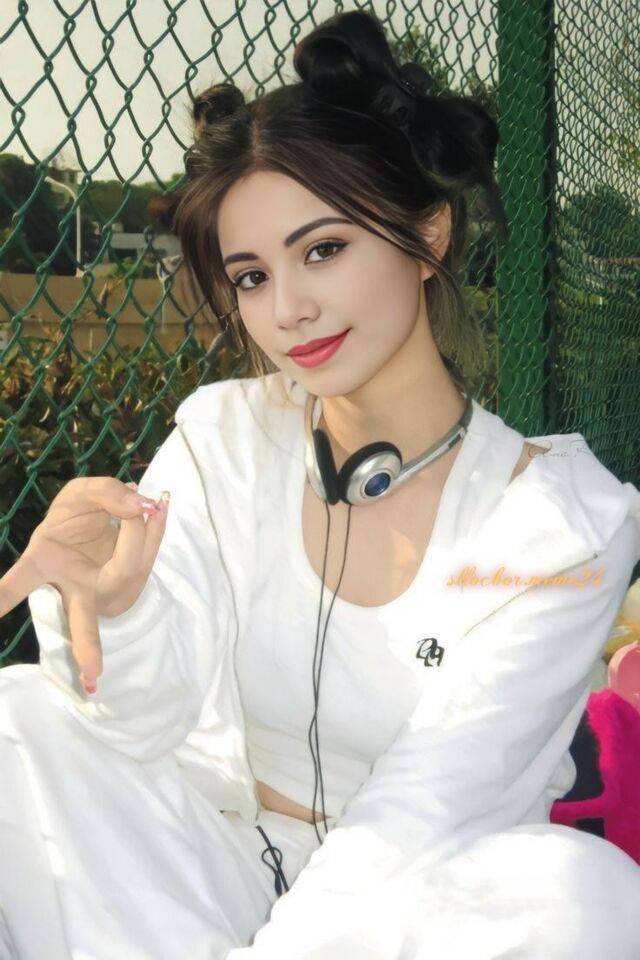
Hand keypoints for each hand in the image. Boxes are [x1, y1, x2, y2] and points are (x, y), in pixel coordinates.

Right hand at [0, 477, 169, 694]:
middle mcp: (76, 588)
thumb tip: (139, 505)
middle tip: (93, 677)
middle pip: (80, 620)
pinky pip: (150, 555)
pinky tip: (159, 508)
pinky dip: (156, 528)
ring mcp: (107, 591)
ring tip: (145, 501)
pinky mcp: (132, 585)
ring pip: (130, 564)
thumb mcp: (82, 492)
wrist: (104, 520)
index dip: (1, 598)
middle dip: (87, 646)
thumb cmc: (79, 513)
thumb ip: (106, 492)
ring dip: (139, 528)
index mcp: (46, 565)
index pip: (19, 585)